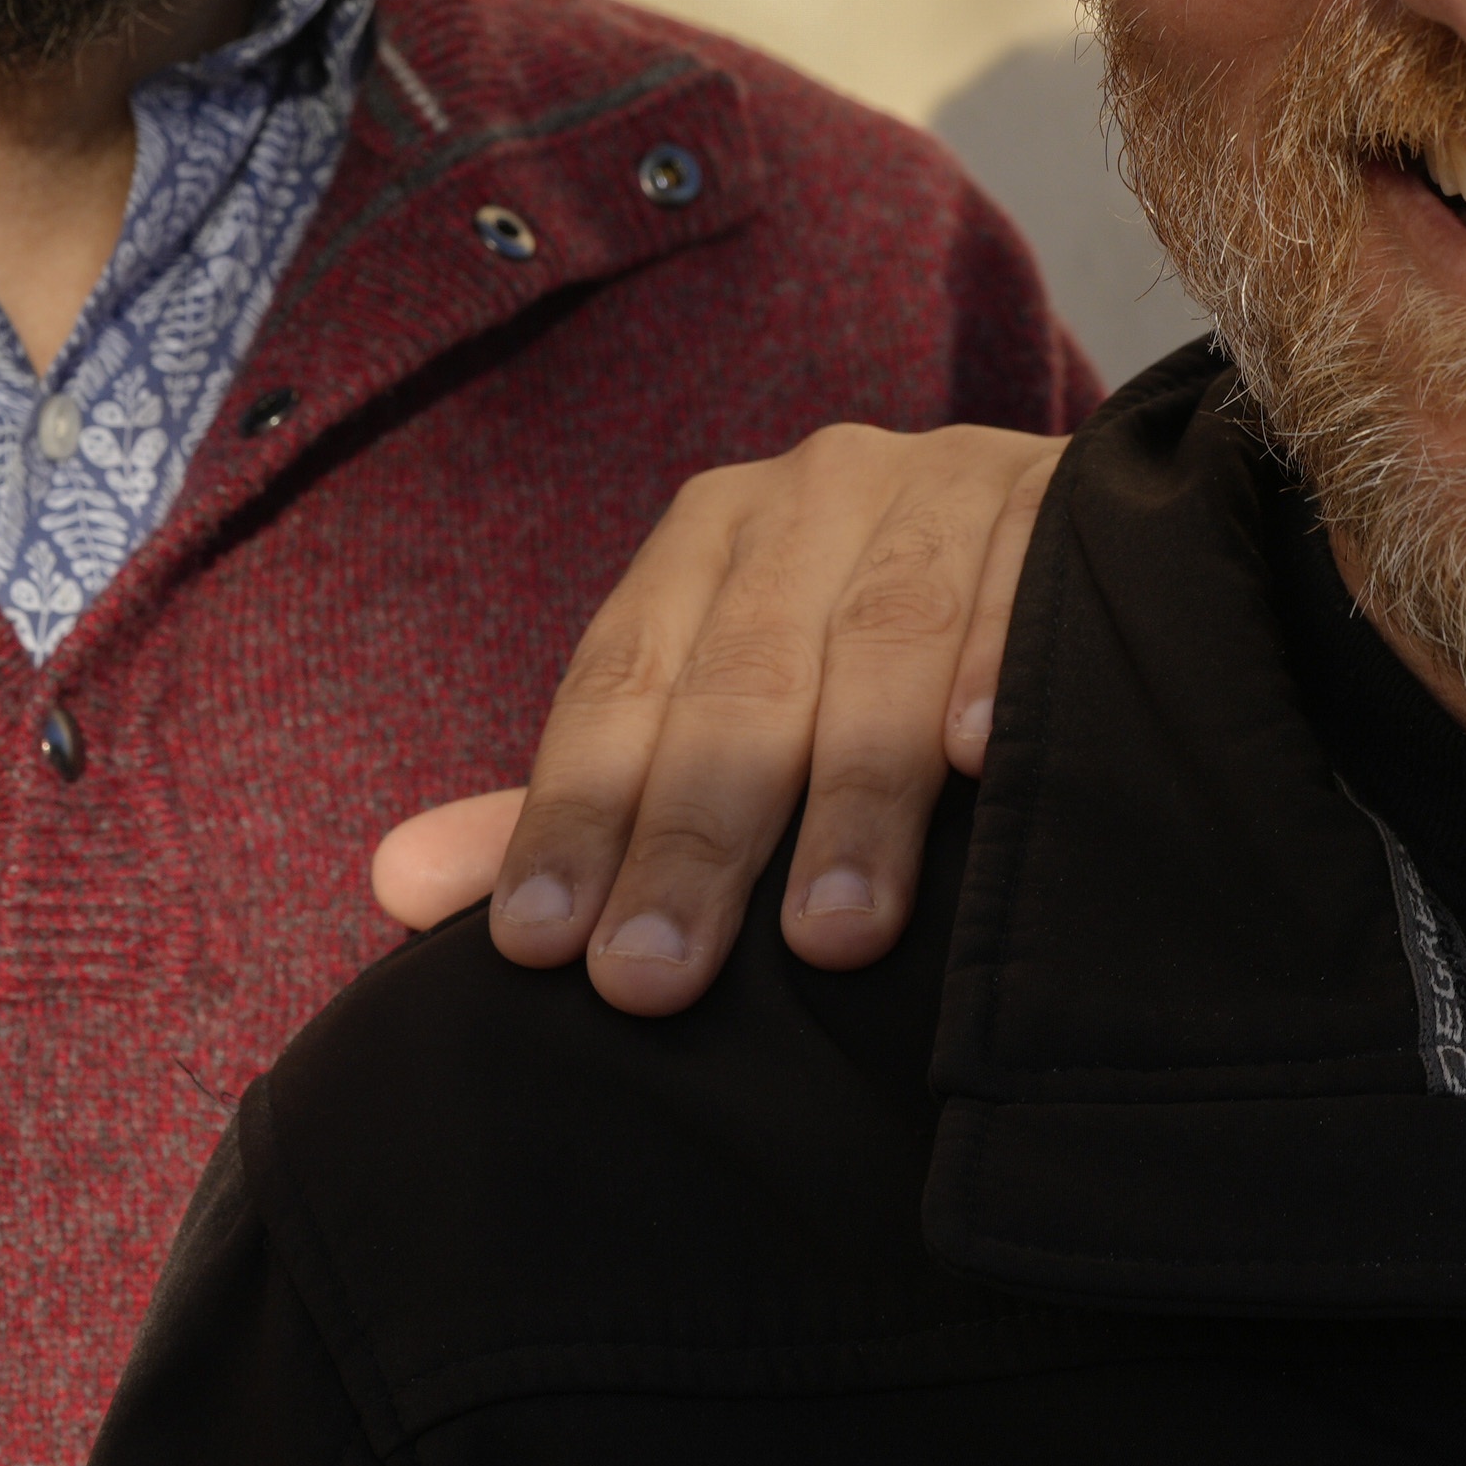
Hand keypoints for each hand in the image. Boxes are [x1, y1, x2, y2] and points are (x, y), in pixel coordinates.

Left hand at [362, 424, 1067, 1012]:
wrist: (1071, 540)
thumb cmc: (868, 670)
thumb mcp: (717, 719)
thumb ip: (586, 804)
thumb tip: (395, 885)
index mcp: (711, 537)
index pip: (620, 681)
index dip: (577, 815)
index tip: (540, 951)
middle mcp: (816, 492)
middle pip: (741, 677)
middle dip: (696, 837)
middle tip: (654, 980)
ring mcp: (946, 485)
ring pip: (882, 641)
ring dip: (855, 793)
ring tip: (828, 938)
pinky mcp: (1064, 501)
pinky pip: (1025, 589)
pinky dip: (999, 670)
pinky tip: (982, 764)